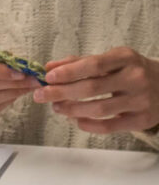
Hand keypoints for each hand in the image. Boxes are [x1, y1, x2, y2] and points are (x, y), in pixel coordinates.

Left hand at [33, 48, 158, 133]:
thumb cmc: (130, 70)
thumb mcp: (111, 59)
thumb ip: (79, 62)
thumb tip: (49, 67)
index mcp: (126, 58)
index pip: (93, 65)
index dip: (69, 72)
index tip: (48, 77)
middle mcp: (135, 78)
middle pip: (92, 88)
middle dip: (61, 92)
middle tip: (41, 95)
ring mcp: (141, 100)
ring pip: (99, 109)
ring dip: (72, 110)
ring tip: (56, 108)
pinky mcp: (142, 120)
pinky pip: (110, 127)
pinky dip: (89, 125)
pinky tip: (75, 120)